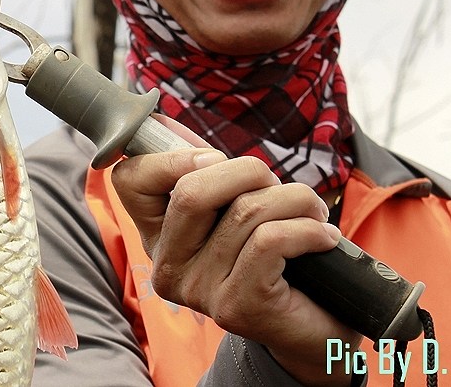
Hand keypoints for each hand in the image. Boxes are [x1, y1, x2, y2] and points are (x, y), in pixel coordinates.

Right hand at [109, 115, 361, 385]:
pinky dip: (308, 228)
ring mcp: (199, 291)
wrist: (315, 328)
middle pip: (191, 190)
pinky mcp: (237, 306)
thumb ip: (197, 167)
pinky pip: (271, 241)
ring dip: (293, 199)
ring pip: (244, 211)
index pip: (129, 178)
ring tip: (310, 211)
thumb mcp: (231, 204)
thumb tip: (163, 122)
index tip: (213, 157)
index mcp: (156, 237)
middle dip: (247, 171)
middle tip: (273, 185)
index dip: (169, 156)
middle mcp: (167, 267)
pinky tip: (322, 236)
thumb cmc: (275, 256)